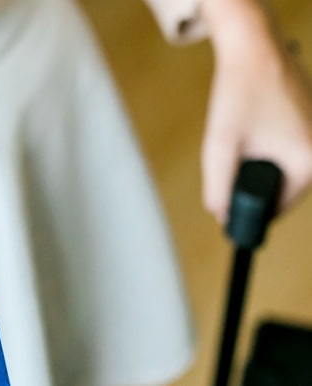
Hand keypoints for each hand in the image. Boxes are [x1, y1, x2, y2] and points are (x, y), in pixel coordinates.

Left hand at [201, 0, 311, 221]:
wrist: (253, 48)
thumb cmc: (240, 92)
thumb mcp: (221, 146)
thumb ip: (219, 187)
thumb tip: (221, 215)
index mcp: (309, 162)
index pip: (275, 208)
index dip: (245, 209)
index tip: (224, 201)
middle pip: (276, 189)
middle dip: (247, 181)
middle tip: (230, 154)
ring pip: (277, 170)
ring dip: (252, 164)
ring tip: (239, 136)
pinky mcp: (307, 124)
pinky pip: (281, 151)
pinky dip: (261, 148)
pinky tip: (249, 128)